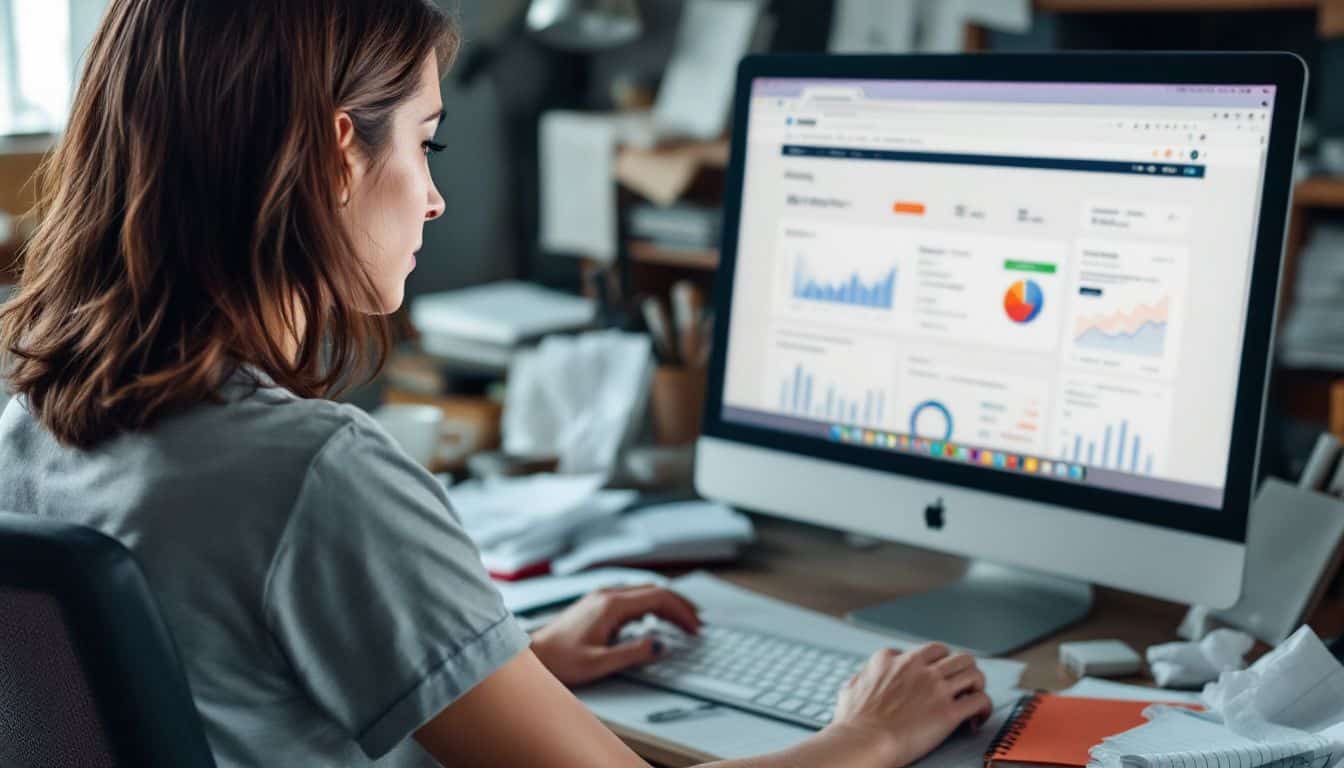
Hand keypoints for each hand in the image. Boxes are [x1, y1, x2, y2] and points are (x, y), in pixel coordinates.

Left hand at [531, 585, 700, 686]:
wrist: (534, 654)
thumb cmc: (560, 660)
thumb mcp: (599, 663)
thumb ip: (632, 654)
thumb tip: (660, 645)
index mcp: (611, 605)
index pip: (658, 598)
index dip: (682, 611)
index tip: (695, 627)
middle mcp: (608, 595)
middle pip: (655, 591)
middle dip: (680, 606)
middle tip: (697, 624)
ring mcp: (602, 598)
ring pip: (645, 593)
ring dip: (667, 605)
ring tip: (683, 622)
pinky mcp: (598, 604)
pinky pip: (634, 599)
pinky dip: (652, 607)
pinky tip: (657, 621)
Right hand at [826, 643, 991, 767]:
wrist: (864, 741)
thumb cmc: (853, 722)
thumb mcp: (850, 689)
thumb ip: (859, 680)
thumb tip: (857, 680)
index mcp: (893, 660)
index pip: (926, 652)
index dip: (934, 666)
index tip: (934, 679)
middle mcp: (917, 668)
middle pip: (955, 656)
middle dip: (962, 670)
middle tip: (962, 686)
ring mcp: (935, 688)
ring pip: (973, 672)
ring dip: (977, 685)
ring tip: (973, 699)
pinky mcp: (948, 712)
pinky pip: (980, 700)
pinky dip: (983, 708)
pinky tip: (976, 719)